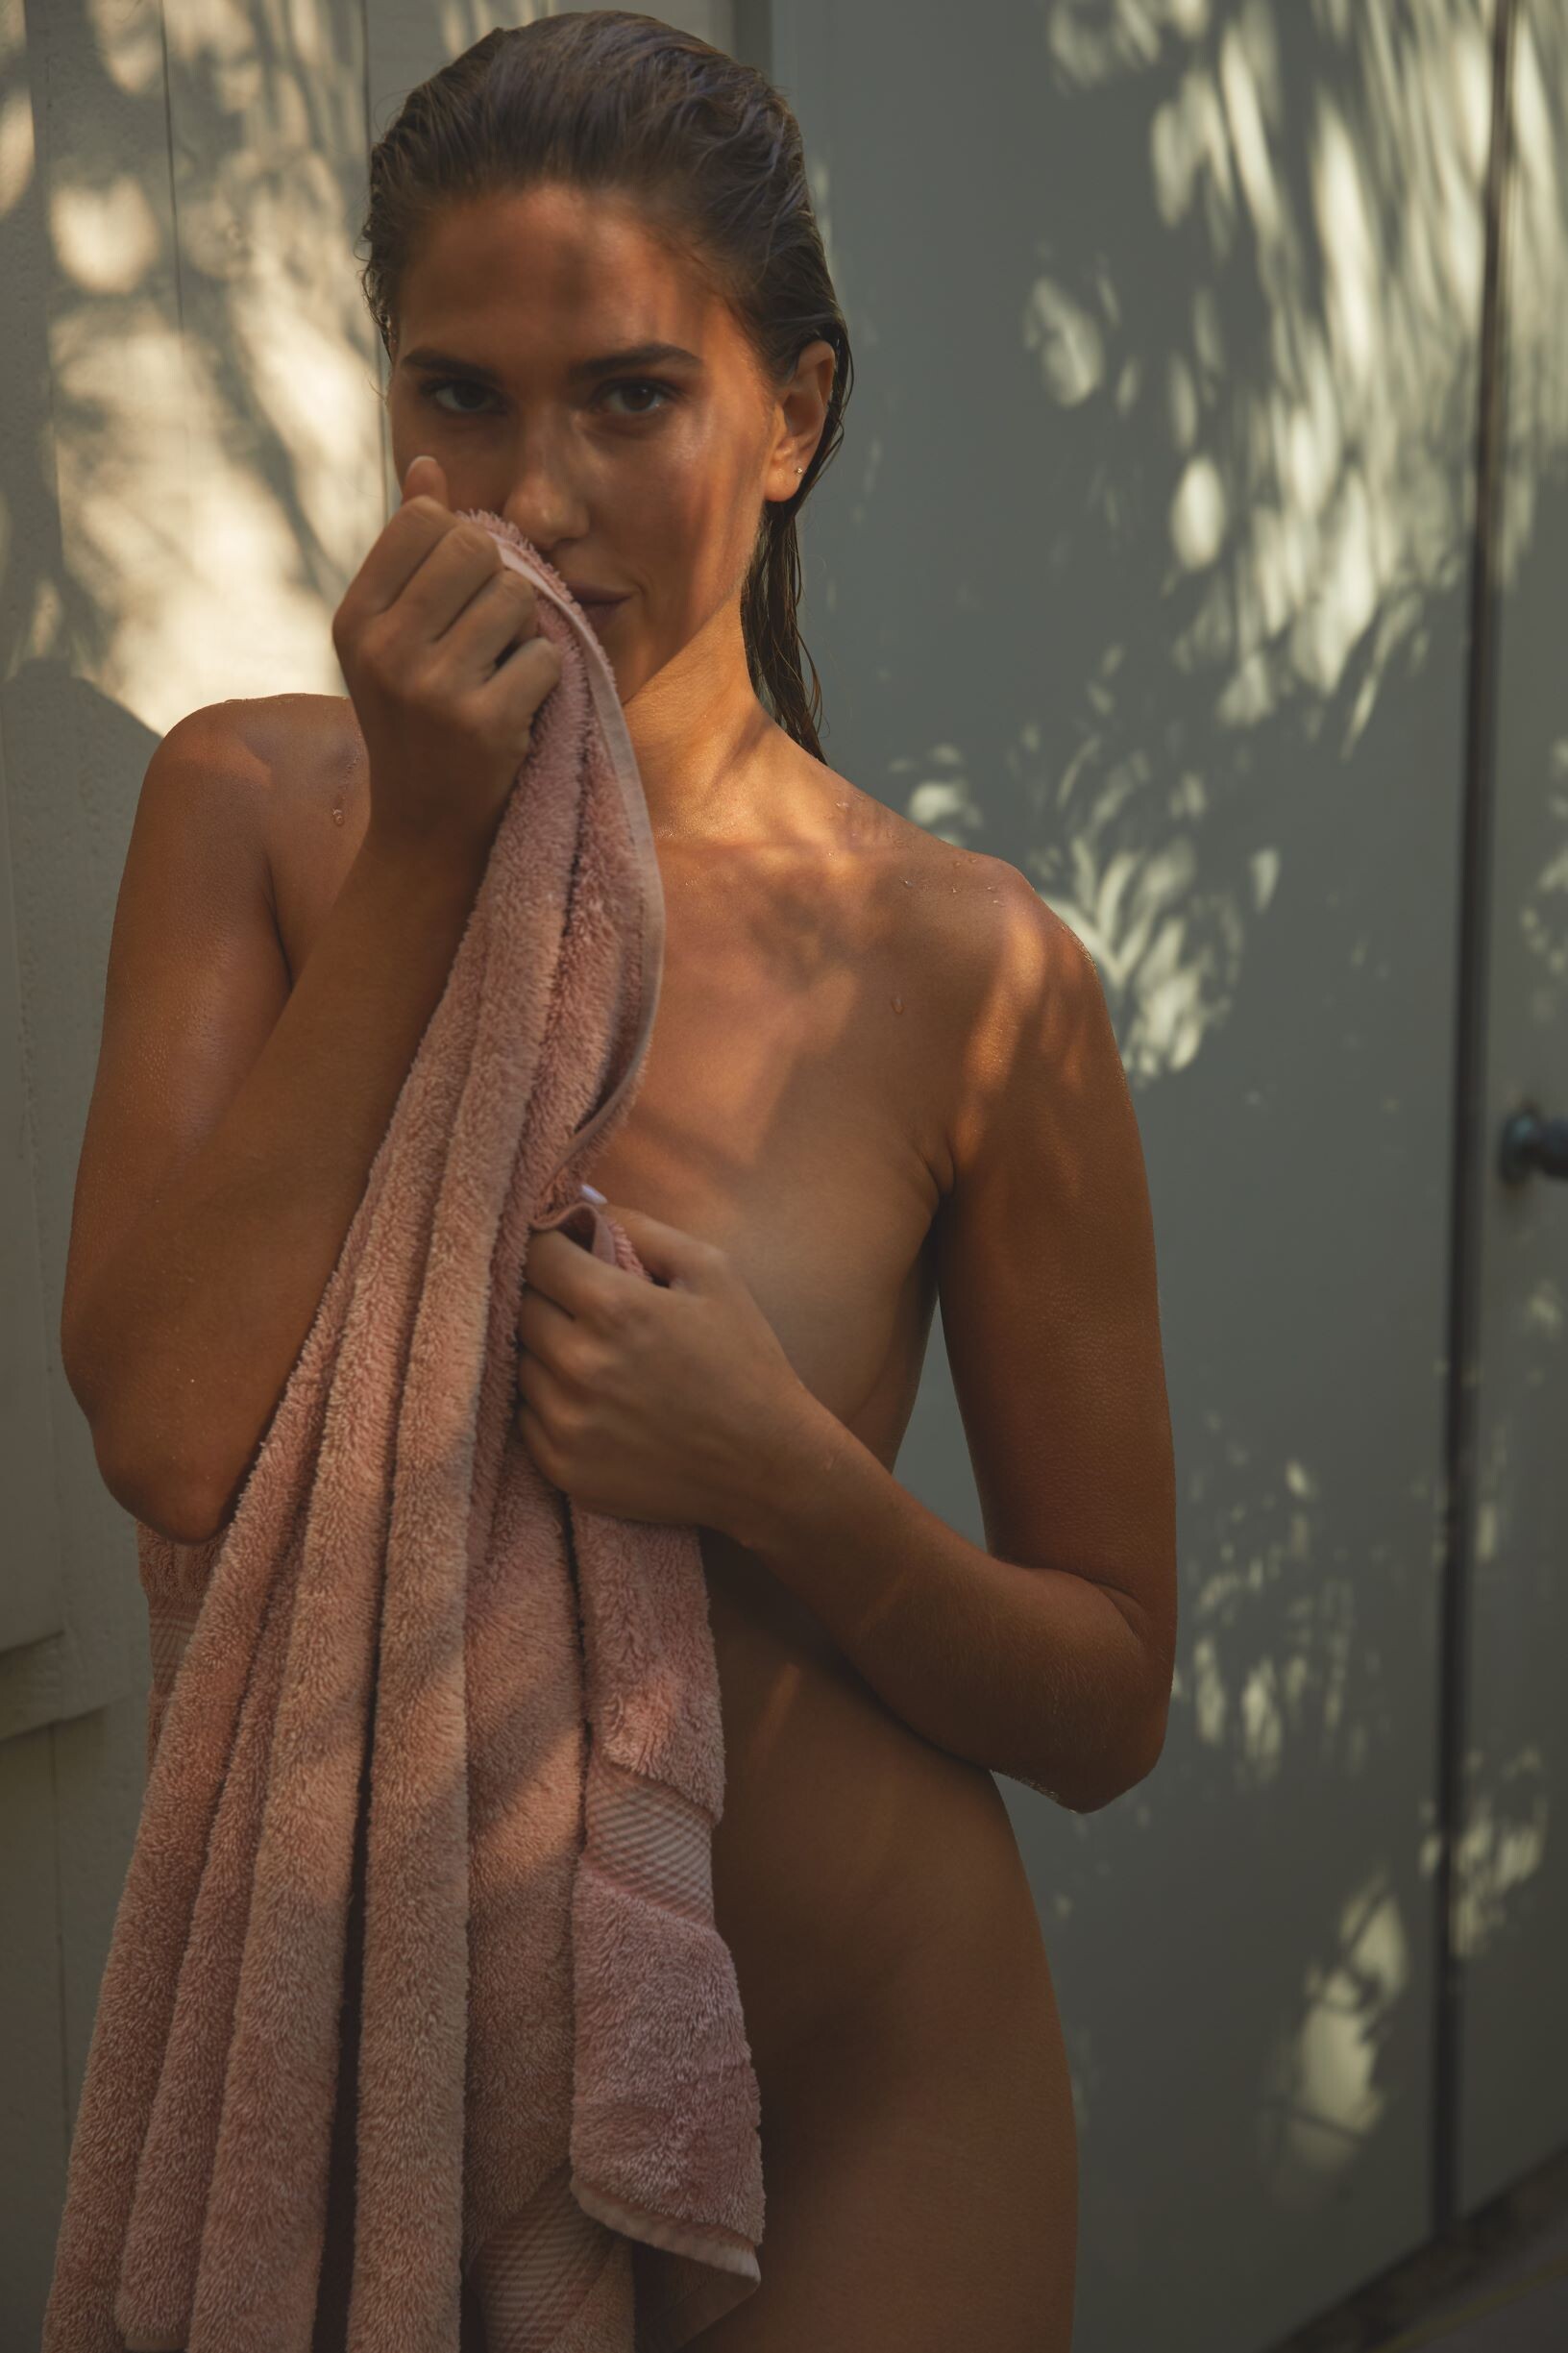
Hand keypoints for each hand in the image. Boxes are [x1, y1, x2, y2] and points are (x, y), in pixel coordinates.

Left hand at [514, 1203, 810, 1538]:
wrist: (766, 1465)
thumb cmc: (745, 1360)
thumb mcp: (712, 1271)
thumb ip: (640, 1227)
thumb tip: (580, 1206)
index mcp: (616, 1309)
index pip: (537, 1254)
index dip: (551, 1246)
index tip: (566, 1253)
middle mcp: (580, 1366)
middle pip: (519, 1307)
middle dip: (546, 1297)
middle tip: (585, 1308)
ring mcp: (567, 1423)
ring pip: (519, 1363)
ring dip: (545, 1352)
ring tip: (595, 1357)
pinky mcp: (562, 1467)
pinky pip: (525, 1416)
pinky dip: (549, 1402)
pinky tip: (595, 1402)